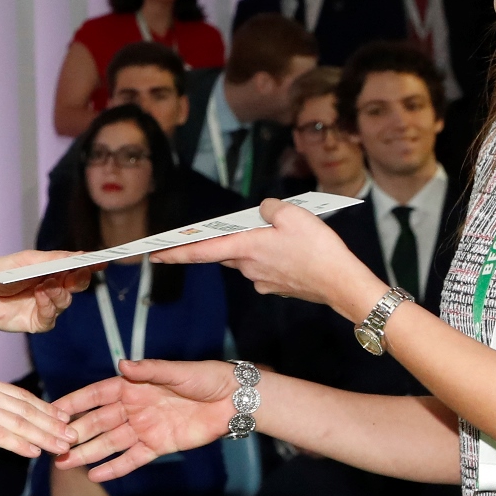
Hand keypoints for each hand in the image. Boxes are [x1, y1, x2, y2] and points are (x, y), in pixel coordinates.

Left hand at [0, 252, 93, 354]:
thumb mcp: (27, 260)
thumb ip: (54, 259)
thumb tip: (80, 255)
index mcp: (50, 269)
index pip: (76, 266)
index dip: (90, 264)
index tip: (103, 260)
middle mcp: (51, 287)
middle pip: (77, 284)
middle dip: (79, 278)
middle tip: (77, 272)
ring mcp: (45, 305)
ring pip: (66, 300)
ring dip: (59, 292)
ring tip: (46, 284)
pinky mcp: (37, 321)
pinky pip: (51, 317)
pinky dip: (48, 305)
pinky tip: (40, 295)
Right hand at [0, 366, 67, 455]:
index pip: (19, 394)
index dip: (43, 407)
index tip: (60, 417)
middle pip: (26, 407)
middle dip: (52, 422)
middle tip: (72, 435)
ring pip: (18, 420)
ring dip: (44, 435)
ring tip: (63, 446)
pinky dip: (20, 442)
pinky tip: (33, 451)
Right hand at [52, 358, 237, 482]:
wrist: (233, 401)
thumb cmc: (205, 379)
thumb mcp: (178, 372)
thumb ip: (149, 370)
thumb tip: (123, 364)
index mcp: (132, 386)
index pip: (96, 395)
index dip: (75, 403)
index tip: (53, 411)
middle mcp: (133, 408)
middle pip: (98, 423)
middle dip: (75, 434)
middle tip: (52, 445)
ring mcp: (143, 428)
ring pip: (109, 443)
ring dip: (88, 452)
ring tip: (65, 463)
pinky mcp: (157, 446)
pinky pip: (132, 459)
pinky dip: (114, 468)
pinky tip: (95, 475)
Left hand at [158, 198, 378, 319]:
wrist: (341, 283)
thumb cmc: (318, 248)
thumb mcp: (293, 213)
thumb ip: (270, 208)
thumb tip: (263, 211)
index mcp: (245, 248)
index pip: (201, 251)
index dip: (176, 252)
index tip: (154, 255)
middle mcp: (248, 268)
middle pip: (227, 252)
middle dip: (229, 239)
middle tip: (244, 226)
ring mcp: (262, 280)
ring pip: (248, 259)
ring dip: (255, 247)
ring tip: (282, 234)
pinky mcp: (278, 287)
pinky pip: (266, 268)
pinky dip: (273, 258)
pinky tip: (294, 251)